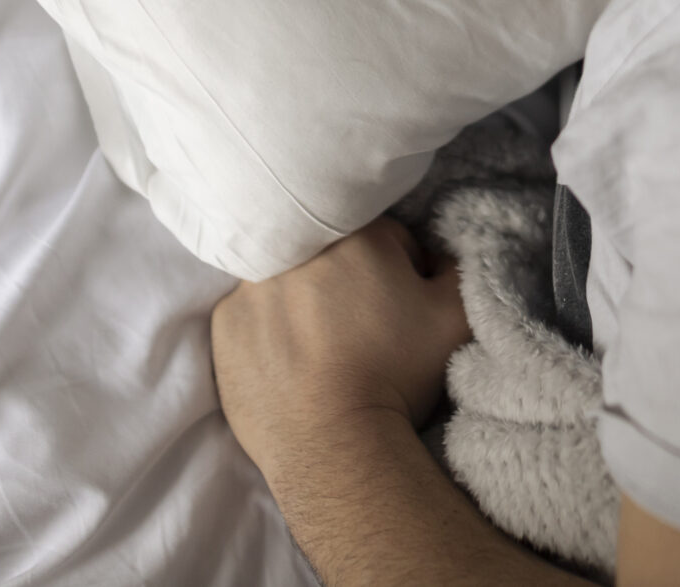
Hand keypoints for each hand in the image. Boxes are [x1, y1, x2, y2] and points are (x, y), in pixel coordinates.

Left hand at [211, 219, 470, 480]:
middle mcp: (296, 248)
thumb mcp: (455, 317)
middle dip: (350, 283)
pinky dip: (270, 331)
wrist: (334, 446)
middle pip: (333, 255)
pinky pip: (254, 314)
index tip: (400, 310)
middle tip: (363, 332)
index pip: (387, 239)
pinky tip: (292, 365)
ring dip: (306, 303)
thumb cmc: (397, 376)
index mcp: (356, 234)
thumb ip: (455, 267)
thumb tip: (435, 256)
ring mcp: (251, 285)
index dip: (401, 274)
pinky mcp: (224, 323)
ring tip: (326, 352)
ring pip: (290, 281)